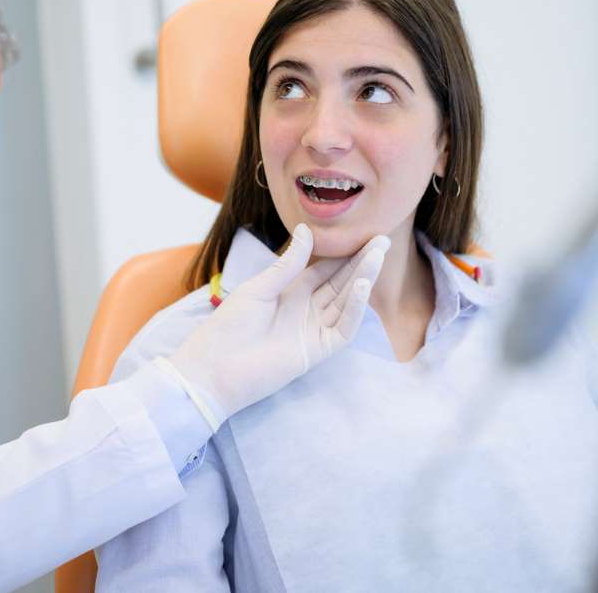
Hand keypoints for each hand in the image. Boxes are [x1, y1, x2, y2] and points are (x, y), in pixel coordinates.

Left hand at [165, 224, 388, 427]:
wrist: (214, 367)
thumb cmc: (228, 326)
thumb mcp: (259, 288)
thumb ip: (287, 264)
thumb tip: (306, 230)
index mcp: (290, 293)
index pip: (325, 270)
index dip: (345, 253)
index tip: (364, 234)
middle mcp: (306, 310)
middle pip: (341, 283)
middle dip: (362, 262)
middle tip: (384, 241)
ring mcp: (314, 330)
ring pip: (346, 302)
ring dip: (363, 279)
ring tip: (378, 255)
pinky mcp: (318, 350)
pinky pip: (343, 328)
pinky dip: (354, 309)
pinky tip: (362, 286)